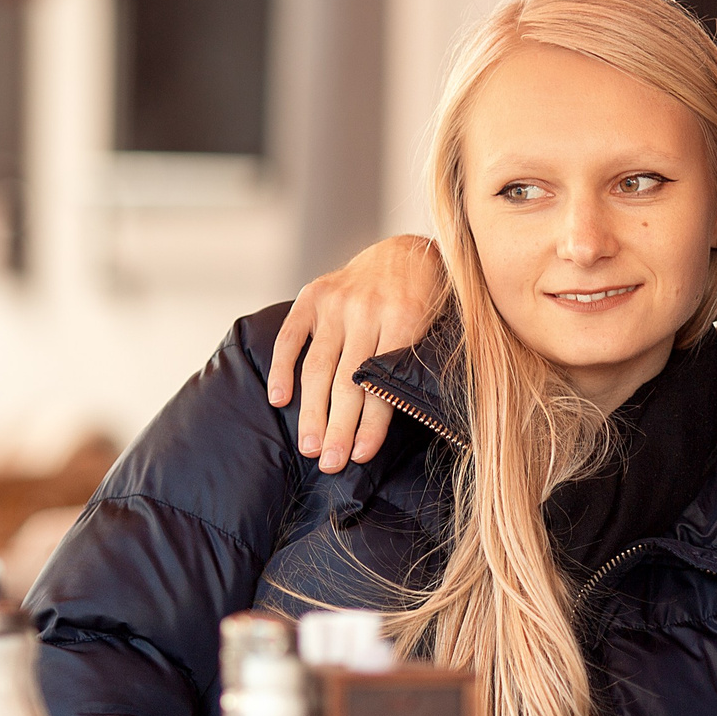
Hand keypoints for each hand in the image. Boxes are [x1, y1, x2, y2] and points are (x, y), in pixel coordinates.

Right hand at [266, 235, 447, 470]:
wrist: (407, 252)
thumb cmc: (429, 302)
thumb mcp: (438, 329)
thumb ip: (419, 366)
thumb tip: (409, 422)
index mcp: (405, 318)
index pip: (381, 384)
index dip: (371, 424)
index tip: (361, 457)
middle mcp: (367, 309)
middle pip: (346, 381)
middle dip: (337, 428)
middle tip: (330, 463)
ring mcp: (337, 302)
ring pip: (318, 367)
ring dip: (311, 412)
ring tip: (309, 447)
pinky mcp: (313, 295)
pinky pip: (291, 337)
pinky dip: (281, 369)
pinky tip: (278, 400)